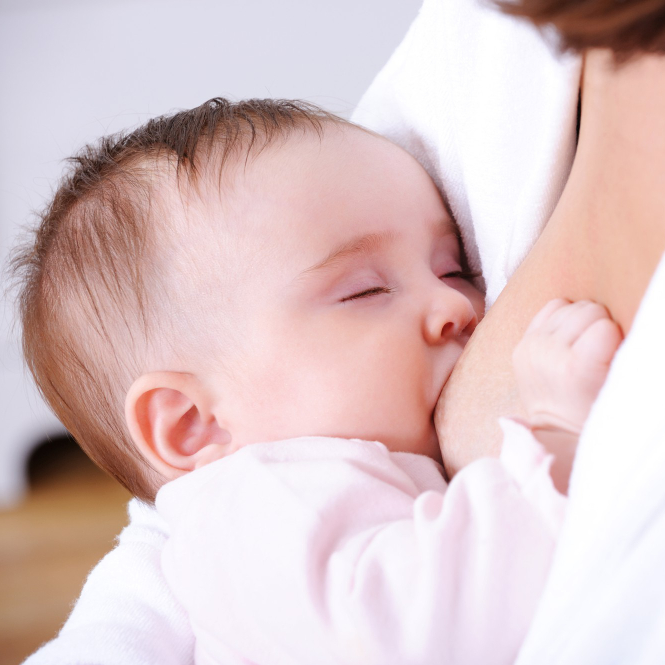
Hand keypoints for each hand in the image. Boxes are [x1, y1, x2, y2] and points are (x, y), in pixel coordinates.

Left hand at [513, 299, 622, 434]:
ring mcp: (532, 347)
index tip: (609, 359)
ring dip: (580, 322)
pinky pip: (550, 309)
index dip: (613, 338)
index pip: (605, 326)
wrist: (558, 431)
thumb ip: (620, 352)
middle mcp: (548, 354)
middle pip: (588, 310)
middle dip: (599, 325)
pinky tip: (566, 340)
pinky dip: (562, 318)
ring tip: (582, 347)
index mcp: (576, 368)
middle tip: (597, 352)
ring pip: (569, 307)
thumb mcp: (617, 386)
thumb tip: (615, 324)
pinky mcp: (522, 344)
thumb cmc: (597, 407)